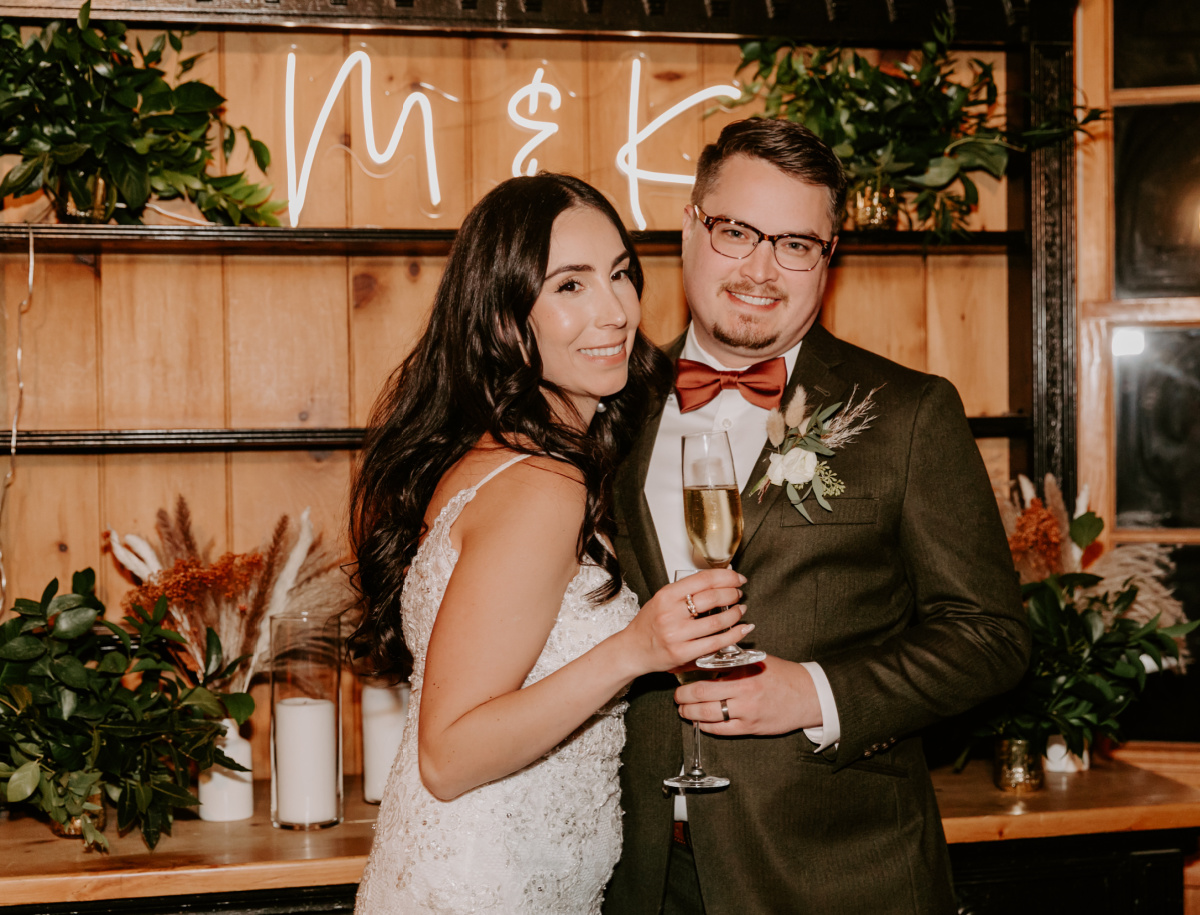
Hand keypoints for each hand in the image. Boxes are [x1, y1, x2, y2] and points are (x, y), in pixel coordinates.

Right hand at [619, 569, 750, 675]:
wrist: (632, 650)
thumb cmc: (648, 625)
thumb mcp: (661, 600)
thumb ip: (685, 592)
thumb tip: (717, 581)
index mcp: (666, 595)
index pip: (703, 579)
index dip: (726, 577)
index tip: (737, 578)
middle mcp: (670, 613)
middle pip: (712, 597)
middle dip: (732, 594)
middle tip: (739, 594)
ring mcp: (677, 634)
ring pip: (717, 621)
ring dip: (735, 614)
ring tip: (740, 610)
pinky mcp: (683, 653)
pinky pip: (715, 642)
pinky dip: (734, 634)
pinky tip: (742, 629)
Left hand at [674, 654, 822, 735]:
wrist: (809, 696)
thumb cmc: (783, 675)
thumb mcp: (758, 660)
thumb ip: (733, 660)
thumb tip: (706, 657)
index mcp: (744, 670)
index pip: (707, 671)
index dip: (688, 674)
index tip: (678, 675)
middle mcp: (744, 691)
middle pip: (701, 694)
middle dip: (683, 697)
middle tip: (677, 696)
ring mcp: (747, 711)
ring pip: (708, 715)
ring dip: (690, 713)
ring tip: (683, 710)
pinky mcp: (751, 728)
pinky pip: (721, 730)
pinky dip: (706, 726)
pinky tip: (700, 722)